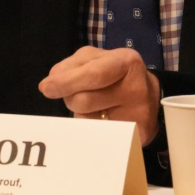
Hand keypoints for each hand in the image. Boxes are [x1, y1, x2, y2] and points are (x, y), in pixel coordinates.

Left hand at [38, 46, 160, 144]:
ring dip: (80, 113)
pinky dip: (91, 126)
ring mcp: (138, 114)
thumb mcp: (96, 59)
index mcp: (125, 61)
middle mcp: (135, 87)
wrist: (148, 95)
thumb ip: (71, 66)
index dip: (66, 82)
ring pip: (86, 120)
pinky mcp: (136, 135)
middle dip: (71, 97)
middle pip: (83, 100)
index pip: (92, 74)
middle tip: (78, 93)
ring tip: (95, 104)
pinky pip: (97, 135)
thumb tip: (51, 82)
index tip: (45, 88)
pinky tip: (103, 117)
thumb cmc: (115, 74)